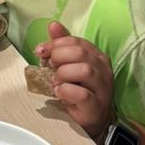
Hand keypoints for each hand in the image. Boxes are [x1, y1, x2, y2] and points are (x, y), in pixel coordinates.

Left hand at [37, 21, 115, 137]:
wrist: (90, 119)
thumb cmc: (79, 90)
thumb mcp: (69, 65)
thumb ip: (62, 45)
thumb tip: (53, 25)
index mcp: (96, 56)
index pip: (76, 41)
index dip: (55, 44)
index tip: (41, 51)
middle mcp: (103, 70)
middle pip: (80, 53)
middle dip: (58, 57)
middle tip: (50, 66)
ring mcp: (103, 89)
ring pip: (84, 71)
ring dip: (63, 74)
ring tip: (56, 81)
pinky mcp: (97, 107)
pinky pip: (83, 94)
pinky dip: (67, 91)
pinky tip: (59, 92)